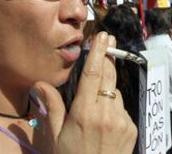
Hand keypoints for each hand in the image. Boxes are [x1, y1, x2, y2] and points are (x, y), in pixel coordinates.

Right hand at [35, 32, 137, 153]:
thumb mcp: (56, 135)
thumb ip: (51, 106)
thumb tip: (39, 84)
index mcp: (84, 112)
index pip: (92, 74)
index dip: (98, 52)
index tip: (103, 36)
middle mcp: (105, 113)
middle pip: (108, 76)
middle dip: (109, 56)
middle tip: (110, 41)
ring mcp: (121, 120)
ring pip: (115, 93)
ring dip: (108, 92)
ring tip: (97, 109)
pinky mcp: (132, 128)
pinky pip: (122, 108)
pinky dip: (114, 109)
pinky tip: (106, 124)